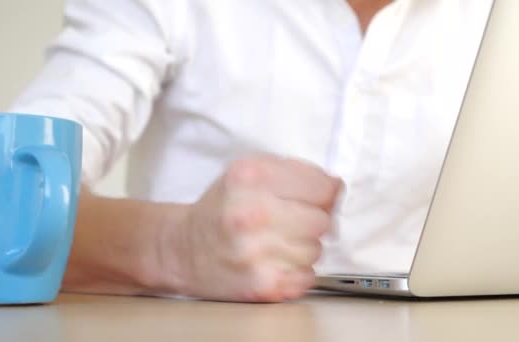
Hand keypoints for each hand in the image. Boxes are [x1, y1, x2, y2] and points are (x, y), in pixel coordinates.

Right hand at [170, 155, 341, 301]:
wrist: (182, 249)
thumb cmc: (221, 209)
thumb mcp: (248, 171)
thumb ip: (293, 172)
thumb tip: (336, 188)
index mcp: (252, 177)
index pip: (323, 187)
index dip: (324, 194)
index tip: (315, 199)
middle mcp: (253, 213)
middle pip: (322, 220)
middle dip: (311, 221)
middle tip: (290, 222)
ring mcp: (258, 252)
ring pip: (316, 250)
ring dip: (302, 247)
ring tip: (275, 242)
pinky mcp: (262, 284)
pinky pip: (308, 276)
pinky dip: (296, 272)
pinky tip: (274, 261)